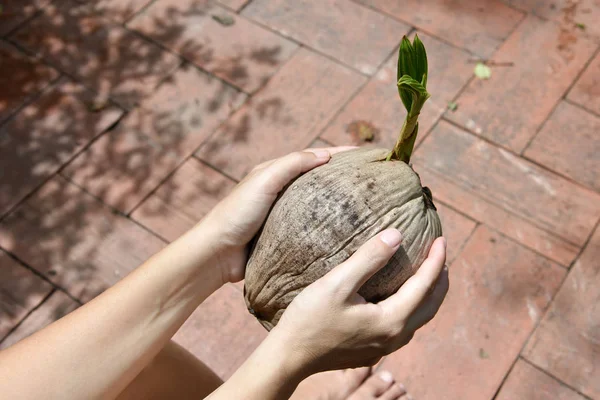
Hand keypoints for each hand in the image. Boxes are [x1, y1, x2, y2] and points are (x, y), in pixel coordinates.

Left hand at [201, 147, 356, 283]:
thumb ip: (291, 164)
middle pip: (319, 179)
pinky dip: (328, 226)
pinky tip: (346, 232)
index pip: (314, 156)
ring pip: (318, 204)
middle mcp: (281, 191)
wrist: (217, 253)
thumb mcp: (264, 181)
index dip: (341, 154)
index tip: (367, 155)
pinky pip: (312, 227)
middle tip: (372, 180)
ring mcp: (284, 214)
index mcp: (275, 172)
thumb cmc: (237, 213)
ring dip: (339, 202)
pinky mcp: (285, 236)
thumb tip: (325, 154)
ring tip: (367, 205)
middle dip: (344, 176)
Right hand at [272, 231, 447, 374]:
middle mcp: (394, 337)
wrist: (290, 356)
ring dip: (429, 295)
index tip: (441, 238)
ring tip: (429, 274)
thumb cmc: (310, 319)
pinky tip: (402, 298)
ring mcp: (384, 347)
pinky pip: (405, 326)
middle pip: (431, 306)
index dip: (435, 260)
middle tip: (440, 255)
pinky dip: (414, 307)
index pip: (425, 285)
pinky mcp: (372, 350)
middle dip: (440, 279)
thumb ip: (368, 258)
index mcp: (391, 320)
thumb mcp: (337, 283)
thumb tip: (397, 235)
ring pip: (420, 318)